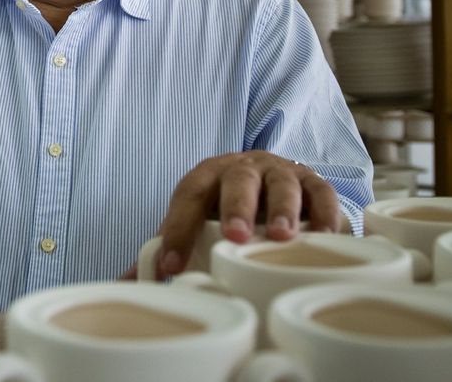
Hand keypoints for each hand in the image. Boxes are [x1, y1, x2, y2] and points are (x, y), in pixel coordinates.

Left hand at [148, 151, 338, 280]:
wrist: (268, 174)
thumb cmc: (223, 207)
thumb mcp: (195, 221)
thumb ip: (165, 250)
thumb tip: (125, 284)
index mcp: (206, 177)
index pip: (187, 197)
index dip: (177, 229)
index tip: (170, 266)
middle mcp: (243, 168)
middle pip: (238, 180)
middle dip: (236, 207)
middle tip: (235, 236)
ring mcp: (280, 172)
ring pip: (282, 183)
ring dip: (283, 209)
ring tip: (282, 237)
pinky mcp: (313, 183)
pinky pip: (322, 193)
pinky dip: (326, 214)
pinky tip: (327, 237)